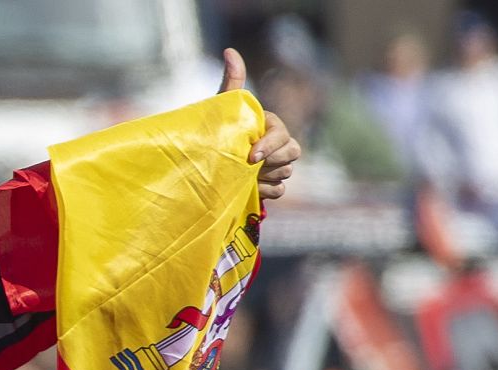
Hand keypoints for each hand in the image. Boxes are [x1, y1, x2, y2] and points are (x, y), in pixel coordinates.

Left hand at [215, 47, 299, 199]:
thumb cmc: (214, 131)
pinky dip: (265, 190)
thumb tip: (229, 51)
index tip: (250, 156)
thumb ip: (230, 81)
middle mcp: (279, 144)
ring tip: (243, 174)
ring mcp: (278, 165)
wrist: (205, 164)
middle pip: (292, 153)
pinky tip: (249, 187)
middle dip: (270, 161)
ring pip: (286, 172)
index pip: (283, 134)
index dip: (270, 145)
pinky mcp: (273, 184)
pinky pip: (279, 190)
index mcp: (270, 125)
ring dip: (264, 176)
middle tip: (246, 166)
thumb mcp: (221, 107)